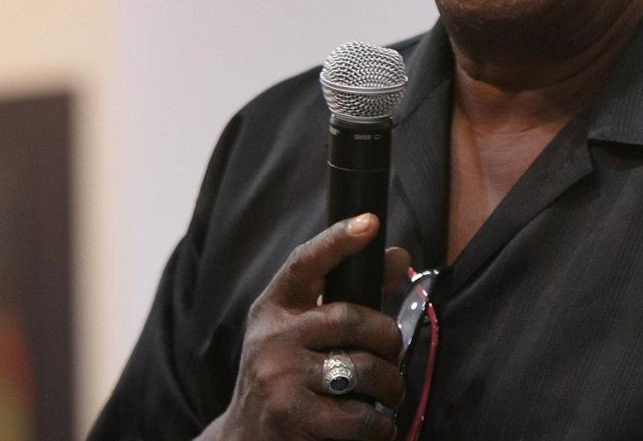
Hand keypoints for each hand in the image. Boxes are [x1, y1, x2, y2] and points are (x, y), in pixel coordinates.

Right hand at [202, 214, 409, 440]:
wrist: (244, 437)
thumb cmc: (287, 375)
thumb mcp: (303, 331)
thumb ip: (350, 295)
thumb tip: (398, 255)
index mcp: (274, 308)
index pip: (305, 263)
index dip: (338, 240)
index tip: (369, 222)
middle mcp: (272, 338)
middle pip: (351, 318)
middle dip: (388, 338)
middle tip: (394, 354)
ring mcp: (279, 377)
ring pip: (363, 368)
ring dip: (391, 385)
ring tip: (390, 393)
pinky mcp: (291, 416)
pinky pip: (358, 415)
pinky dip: (379, 424)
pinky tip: (376, 425)